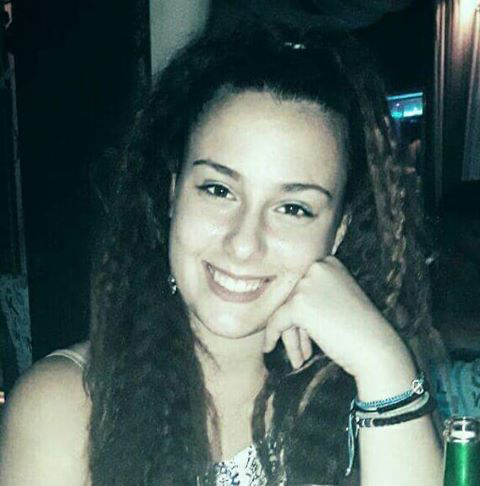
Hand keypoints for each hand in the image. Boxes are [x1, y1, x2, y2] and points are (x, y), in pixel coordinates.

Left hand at [263, 256, 410, 380]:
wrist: (376, 347)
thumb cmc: (361, 329)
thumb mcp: (337, 300)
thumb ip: (314, 295)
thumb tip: (282, 304)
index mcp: (329, 263)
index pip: (302, 286)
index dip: (301, 312)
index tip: (306, 335)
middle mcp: (317, 267)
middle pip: (292, 298)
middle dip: (295, 326)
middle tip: (301, 351)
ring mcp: (307, 284)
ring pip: (284, 310)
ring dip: (290, 336)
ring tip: (297, 358)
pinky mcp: (299, 303)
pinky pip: (276, 321)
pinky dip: (272, 335)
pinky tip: (269, 348)